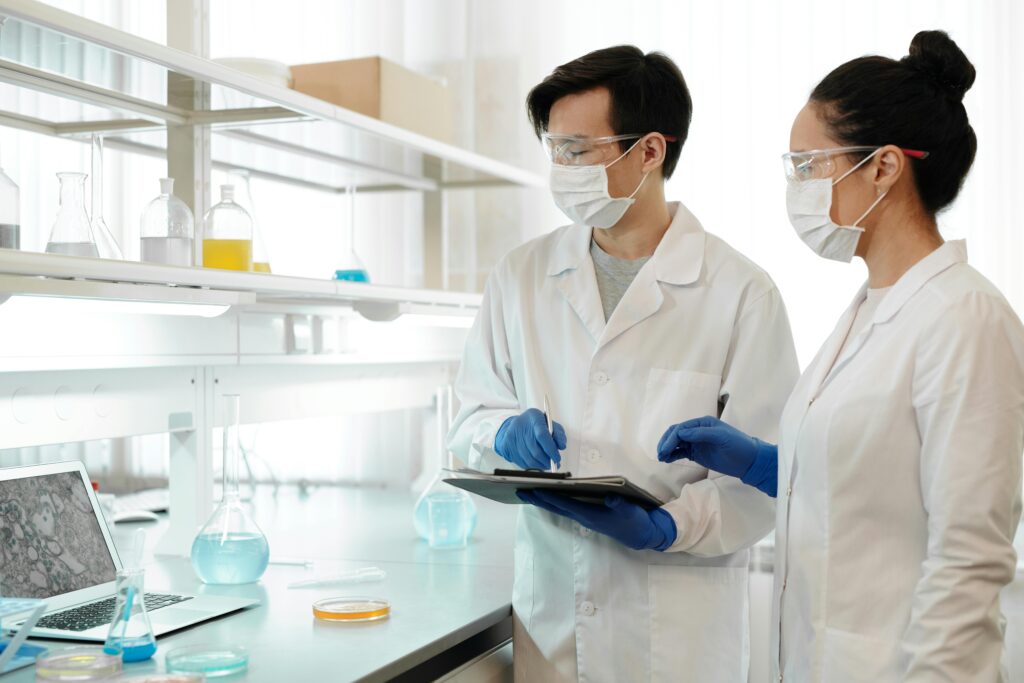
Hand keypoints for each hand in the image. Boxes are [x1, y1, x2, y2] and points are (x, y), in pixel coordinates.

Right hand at [494, 408, 566, 469]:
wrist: (517, 424)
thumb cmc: (536, 424)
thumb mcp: (550, 423)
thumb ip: (558, 434)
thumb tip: (561, 446)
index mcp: (534, 418)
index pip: (542, 435)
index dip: (551, 449)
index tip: (557, 458)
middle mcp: (521, 426)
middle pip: (535, 450)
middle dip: (547, 460)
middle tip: (554, 464)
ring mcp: (512, 437)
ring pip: (529, 459)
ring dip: (541, 465)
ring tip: (547, 464)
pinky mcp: (507, 446)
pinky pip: (522, 462)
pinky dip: (532, 466)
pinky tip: (537, 462)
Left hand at [517, 490, 675, 550]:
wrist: (642, 535)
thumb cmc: (635, 521)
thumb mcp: (631, 512)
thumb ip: (620, 505)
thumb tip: (610, 498)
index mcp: (591, 515)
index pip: (565, 504)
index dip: (549, 497)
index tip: (534, 489)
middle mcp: (584, 517)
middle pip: (556, 507)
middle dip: (538, 499)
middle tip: (519, 490)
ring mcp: (585, 517)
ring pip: (560, 507)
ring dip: (544, 500)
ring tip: (528, 491)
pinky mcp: (588, 515)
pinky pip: (567, 507)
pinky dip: (555, 500)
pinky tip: (549, 494)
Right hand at [656, 416, 759, 477]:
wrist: (749, 461)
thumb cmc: (738, 445)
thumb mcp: (721, 437)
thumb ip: (701, 434)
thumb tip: (681, 433)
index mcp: (702, 423)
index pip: (682, 428)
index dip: (672, 438)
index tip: (665, 449)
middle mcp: (697, 431)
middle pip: (676, 434)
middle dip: (666, 442)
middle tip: (660, 453)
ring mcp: (696, 443)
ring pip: (676, 443)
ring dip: (667, 449)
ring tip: (661, 458)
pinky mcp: (696, 453)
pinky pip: (681, 452)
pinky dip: (672, 455)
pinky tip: (667, 459)